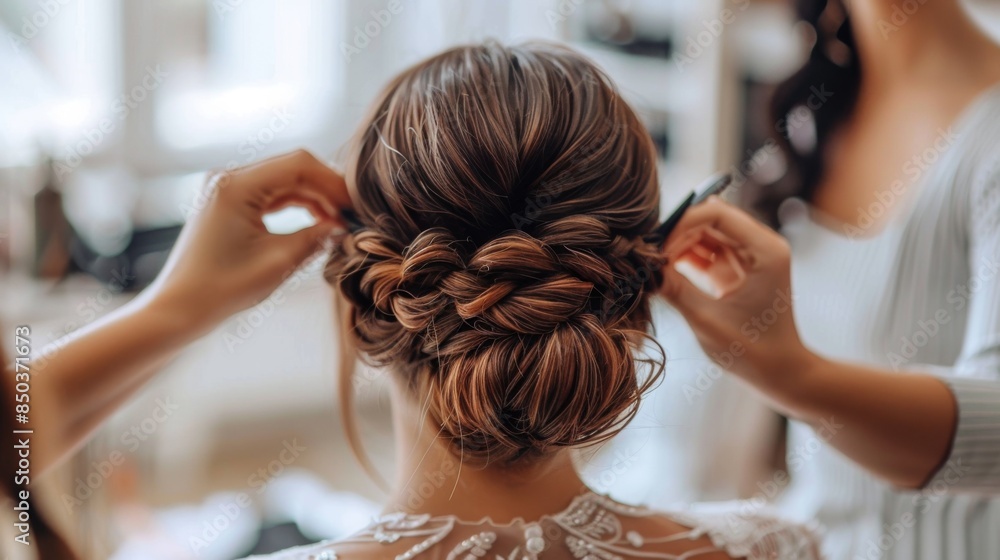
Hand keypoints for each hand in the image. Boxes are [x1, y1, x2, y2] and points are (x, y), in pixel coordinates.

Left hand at [147, 150, 350, 331]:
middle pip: (293, 168)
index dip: (334, 182)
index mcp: (236, 185)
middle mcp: (229, 178)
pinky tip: (318, 222)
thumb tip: (343, 227)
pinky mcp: (229, 202)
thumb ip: (315, 238)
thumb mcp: (278, 263)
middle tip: (353, 215)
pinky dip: (297, 205)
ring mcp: (227, 189)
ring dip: (314, 197)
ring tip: (339, 222)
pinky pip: (271, 193)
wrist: (178, 308)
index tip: (356, 206)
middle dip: (327, 189)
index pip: (299, 164)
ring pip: (285, 180)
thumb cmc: (221, 289)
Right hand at [659, 197, 814, 388]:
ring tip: (654, 264)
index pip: (717, 214)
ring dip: (678, 246)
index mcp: (765, 250)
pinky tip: (664, 271)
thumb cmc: (753, 351)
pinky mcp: (738, 271)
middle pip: (710, 220)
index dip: (683, 222)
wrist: (781, 373)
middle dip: (678, 234)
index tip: (657, 245)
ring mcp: (749, 257)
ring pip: (705, 235)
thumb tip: (644, 269)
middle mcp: (761, 246)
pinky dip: (685, 258)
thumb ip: (676, 290)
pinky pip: (706, 253)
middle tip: (649, 256)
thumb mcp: (708, 320)